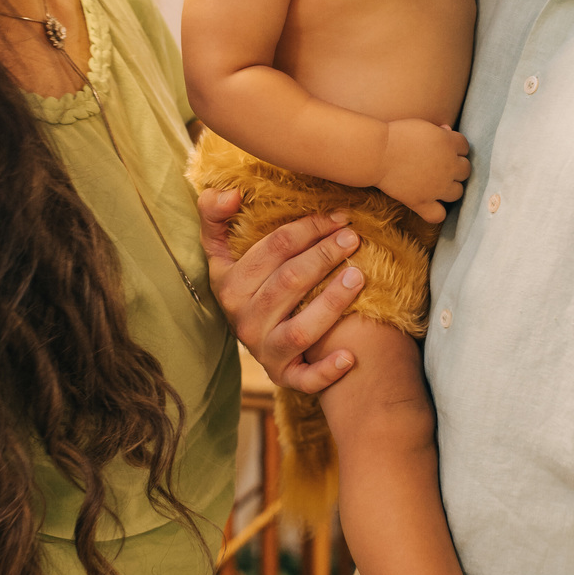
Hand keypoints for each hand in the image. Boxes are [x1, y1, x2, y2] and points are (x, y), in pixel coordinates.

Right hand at [198, 189, 363, 390]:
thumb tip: (230, 195)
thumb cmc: (250, 284)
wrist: (258, 337)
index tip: (338, 217)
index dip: (308, 228)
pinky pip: (304, 379)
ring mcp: (263, 350)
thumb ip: (215, 216)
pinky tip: (350, 356)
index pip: (273, 248)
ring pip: (300, 328)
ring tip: (358, 276)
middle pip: (289, 282)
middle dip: (325, 255)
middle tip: (354, 239)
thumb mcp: (222, 250)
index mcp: (228, 284)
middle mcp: (242, 320)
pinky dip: (326, 370)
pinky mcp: (283, 376)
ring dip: (332, 302)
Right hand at [376, 121, 470, 223]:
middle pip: (465, 170)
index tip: (442, 149)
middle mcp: (448, 166)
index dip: (455, 148)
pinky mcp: (422, 201)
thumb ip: (439, 131)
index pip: (465, 148)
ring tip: (436, 185)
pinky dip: (436, 212)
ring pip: (458, 192)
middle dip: (455, 168)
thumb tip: (447, 130)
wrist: (377, 152)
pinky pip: (438, 215)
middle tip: (439, 167)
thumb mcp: (422, 126)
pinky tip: (430, 205)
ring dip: (450, 189)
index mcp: (449, 144)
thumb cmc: (396, 134)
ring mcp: (437, 187)